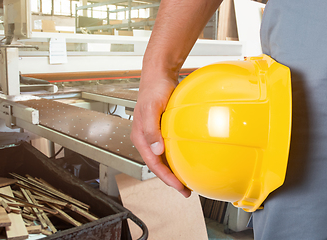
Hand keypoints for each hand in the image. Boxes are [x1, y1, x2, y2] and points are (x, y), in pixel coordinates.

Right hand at [131, 76, 191, 197]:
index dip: (166, 178)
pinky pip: (169, 149)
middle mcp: (146, 139)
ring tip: (186, 180)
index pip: (153, 164)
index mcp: (140, 138)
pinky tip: (186, 159)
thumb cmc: (153, 90)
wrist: (158, 76)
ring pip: (163, 159)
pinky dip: (176, 158)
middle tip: (186, 190)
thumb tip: (156, 150)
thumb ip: (151, 130)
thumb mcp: (151, 109)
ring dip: (173, 170)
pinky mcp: (162, 130)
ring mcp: (154, 136)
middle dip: (170, 180)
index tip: (179, 186)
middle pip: (158, 165)